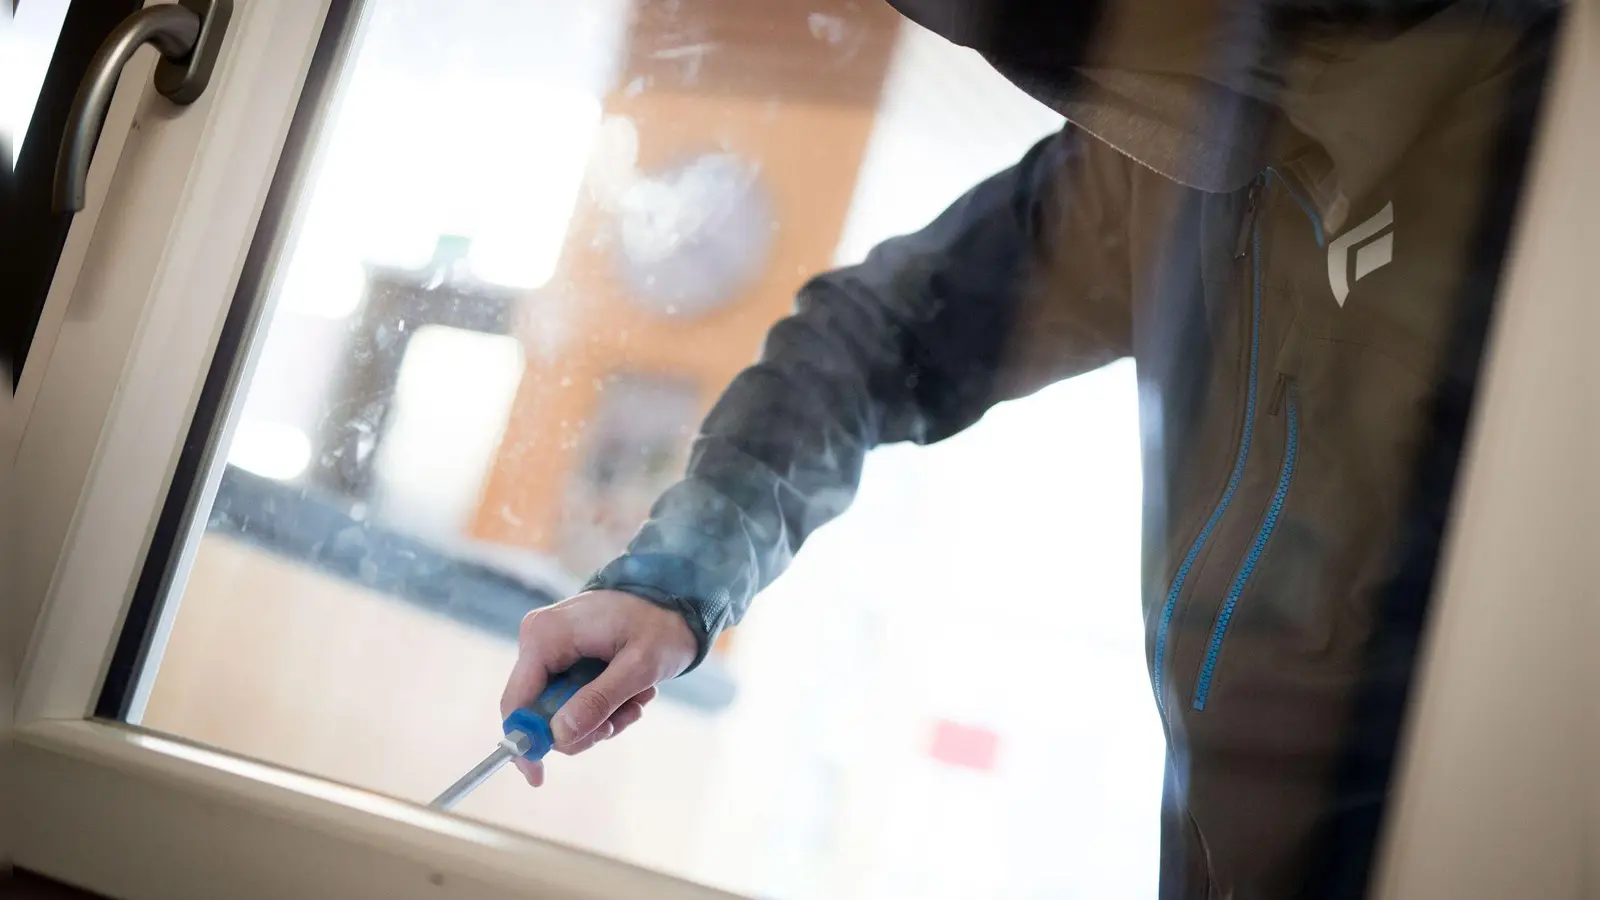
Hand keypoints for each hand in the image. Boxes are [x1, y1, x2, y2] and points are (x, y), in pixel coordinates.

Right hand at [500, 590, 697, 786]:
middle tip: (623, 718)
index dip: (525, 745)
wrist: (676, 597)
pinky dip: (604, 705)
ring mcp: (550, 650)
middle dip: (585, 726)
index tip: (538, 777)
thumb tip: (560, 736)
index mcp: (545, 637)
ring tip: (637, 698)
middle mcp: (538, 641)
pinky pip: (573, 700)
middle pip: (540, 715)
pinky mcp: (563, 658)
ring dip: (602, 717)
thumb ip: (599, 700)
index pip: (516, 703)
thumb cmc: (661, 624)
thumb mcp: (638, 667)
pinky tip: (632, 692)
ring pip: (561, 712)